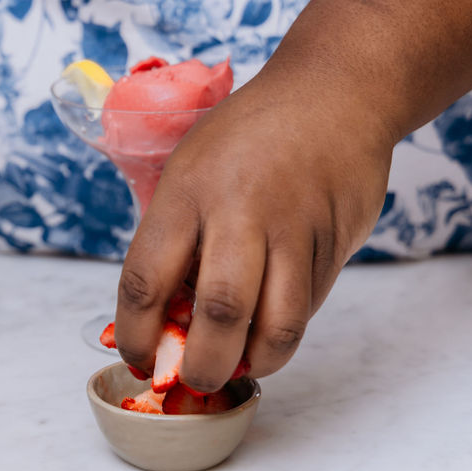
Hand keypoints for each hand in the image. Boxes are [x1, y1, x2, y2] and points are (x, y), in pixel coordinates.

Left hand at [113, 77, 393, 392]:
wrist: (334, 91)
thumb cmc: (247, 133)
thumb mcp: (191, 166)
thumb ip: (177, 234)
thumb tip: (166, 313)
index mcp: (186, 191)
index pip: (147, 278)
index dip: (137, 333)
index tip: (139, 357)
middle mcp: (238, 210)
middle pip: (218, 312)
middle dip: (202, 365)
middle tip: (194, 379)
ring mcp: (292, 227)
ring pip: (277, 323)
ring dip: (255, 361)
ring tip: (239, 366)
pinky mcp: (333, 241)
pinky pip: (309, 304)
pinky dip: (286, 329)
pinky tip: (270, 327)